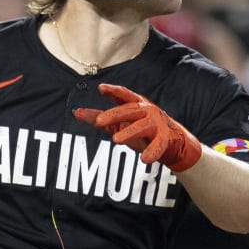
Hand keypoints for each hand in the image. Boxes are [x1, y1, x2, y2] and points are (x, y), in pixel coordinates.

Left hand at [73, 83, 202, 171]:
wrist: (171, 143)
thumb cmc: (141, 131)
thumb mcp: (118, 124)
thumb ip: (98, 119)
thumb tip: (76, 112)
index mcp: (135, 104)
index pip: (123, 95)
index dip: (113, 91)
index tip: (101, 88)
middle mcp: (147, 110)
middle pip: (129, 110)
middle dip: (114, 114)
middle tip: (99, 121)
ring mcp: (157, 124)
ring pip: (142, 125)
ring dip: (129, 132)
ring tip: (116, 140)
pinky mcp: (165, 139)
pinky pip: (158, 145)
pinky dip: (152, 152)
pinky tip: (145, 159)